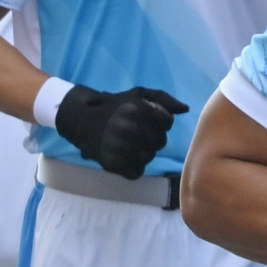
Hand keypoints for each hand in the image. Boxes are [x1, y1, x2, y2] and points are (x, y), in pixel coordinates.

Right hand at [55, 83, 188, 180]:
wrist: (82, 121)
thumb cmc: (116, 107)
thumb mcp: (138, 95)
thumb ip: (163, 99)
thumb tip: (185, 109)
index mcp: (137, 109)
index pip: (166, 122)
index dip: (161, 122)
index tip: (148, 121)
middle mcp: (128, 128)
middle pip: (160, 141)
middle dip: (153, 138)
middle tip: (139, 134)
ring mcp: (119, 147)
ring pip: (149, 157)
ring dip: (144, 153)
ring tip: (132, 145)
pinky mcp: (112, 163)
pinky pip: (136, 171)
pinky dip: (133, 167)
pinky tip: (126, 157)